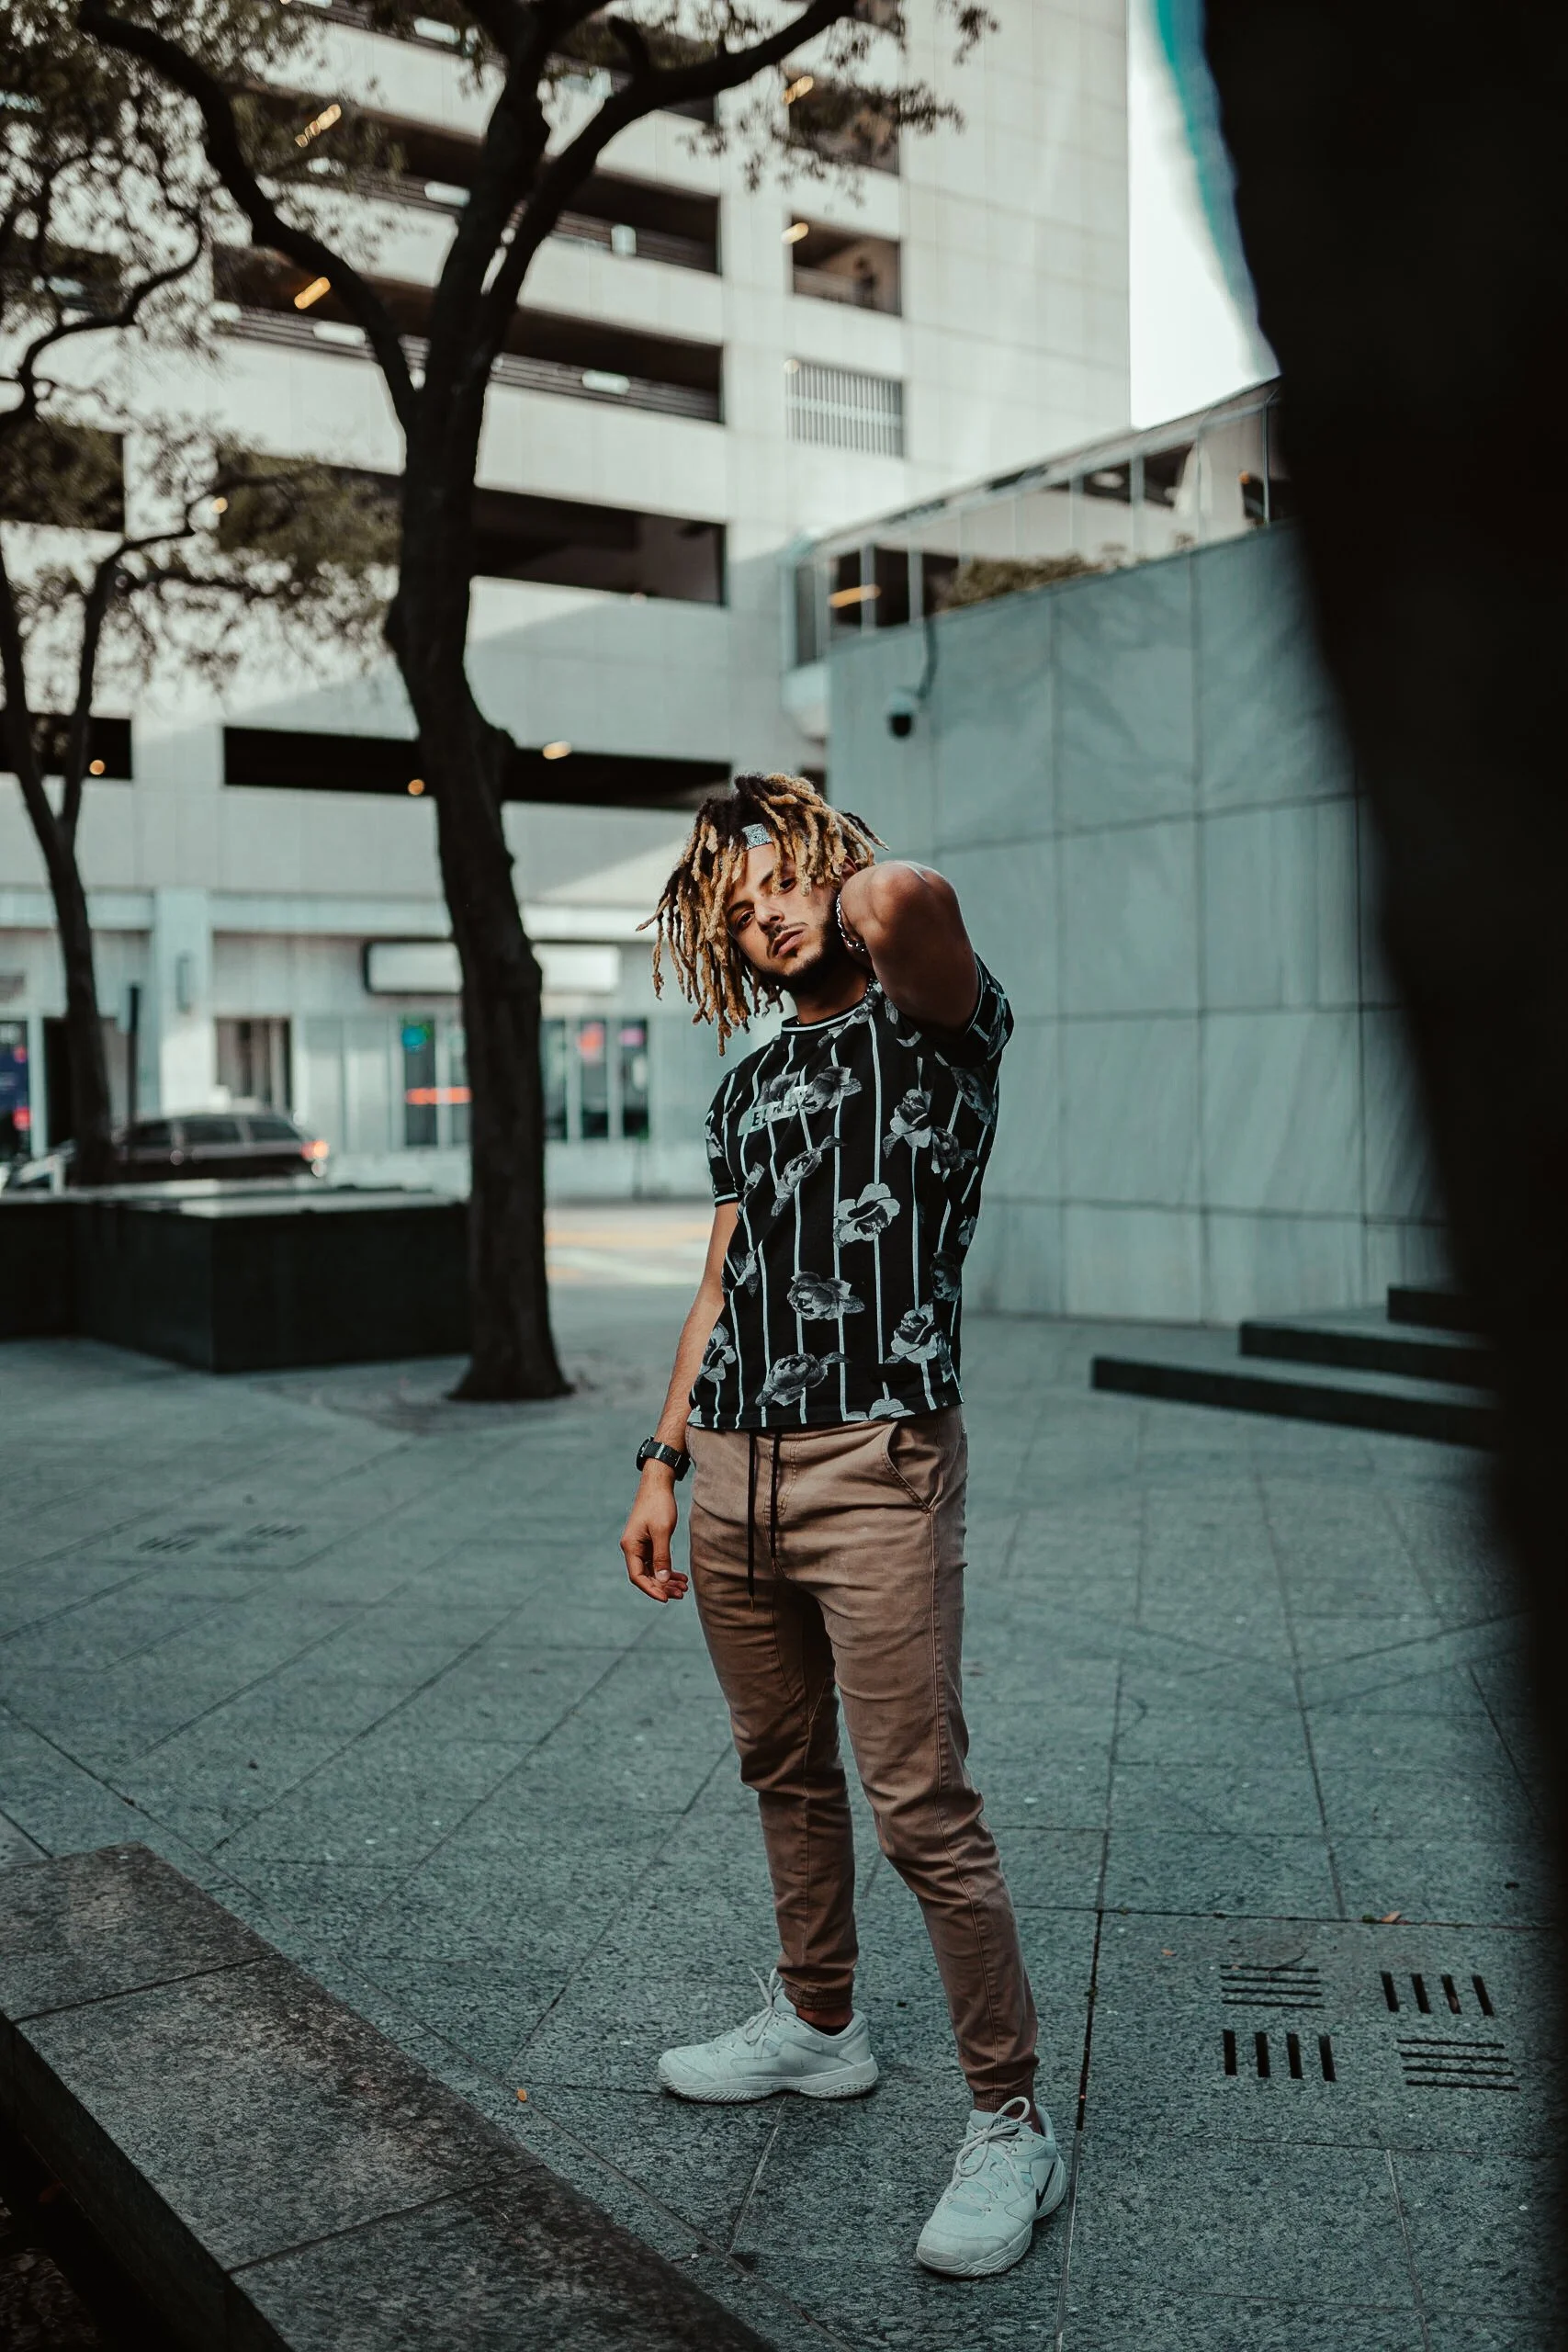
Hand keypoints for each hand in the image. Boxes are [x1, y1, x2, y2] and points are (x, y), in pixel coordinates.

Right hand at [620, 1469, 687, 1603]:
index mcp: (630, 1546)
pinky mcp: (649, 1542)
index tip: (666, 1599)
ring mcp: (640, 1545)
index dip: (651, 1589)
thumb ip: (662, 1556)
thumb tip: (662, 1580)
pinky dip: (668, 1570)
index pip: (638, 1576)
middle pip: (645, 1576)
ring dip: (666, 1580)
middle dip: (662, 1587)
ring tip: (683, 1588)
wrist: (658, 1484)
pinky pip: (657, 1562)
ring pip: (652, 1570)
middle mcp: (632, 1548)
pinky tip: (680, 1576)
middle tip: (681, 1594)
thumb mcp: (662, 1531)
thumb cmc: (658, 1504)